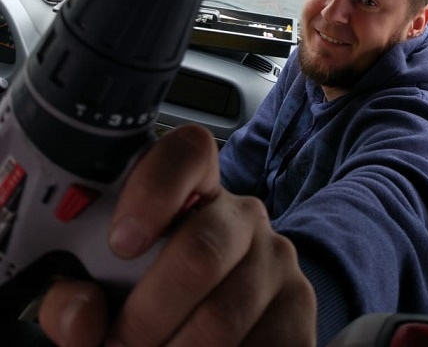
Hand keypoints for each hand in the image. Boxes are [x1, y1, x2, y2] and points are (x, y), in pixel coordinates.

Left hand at [38, 125, 316, 345]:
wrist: (232, 319)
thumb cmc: (153, 291)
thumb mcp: (108, 283)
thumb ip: (75, 293)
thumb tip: (79, 315)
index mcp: (192, 190)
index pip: (187, 152)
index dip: (155, 188)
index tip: (121, 241)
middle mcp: (242, 216)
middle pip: (201, 251)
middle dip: (146, 315)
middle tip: (117, 345)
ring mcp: (277, 260)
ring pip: (221, 319)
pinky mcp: (301, 309)